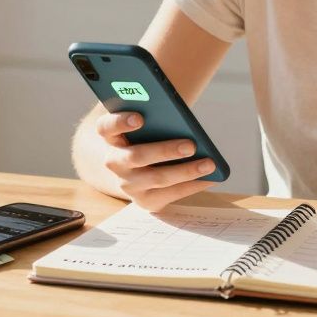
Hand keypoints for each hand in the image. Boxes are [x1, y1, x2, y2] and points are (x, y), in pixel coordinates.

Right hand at [94, 111, 215, 211]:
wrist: (133, 169)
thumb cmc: (143, 137)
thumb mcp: (142, 125)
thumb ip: (153, 116)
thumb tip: (180, 116)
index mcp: (110, 137)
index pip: (106, 127)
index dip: (120, 122)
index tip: (140, 117)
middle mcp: (114, 162)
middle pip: (136, 156)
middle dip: (165, 151)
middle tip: (191, 145)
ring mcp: (128, 184)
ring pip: (157, 178)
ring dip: (186, 171)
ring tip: (209, 164)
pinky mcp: (144, 201)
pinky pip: (171, 194)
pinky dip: (192, 185)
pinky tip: (210, 178)